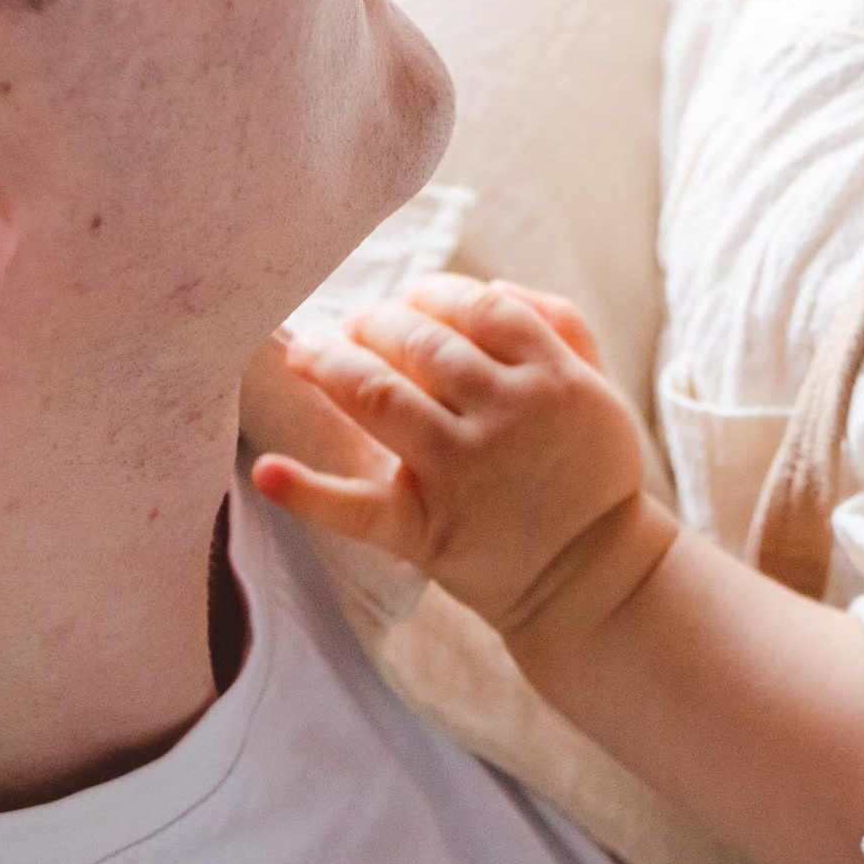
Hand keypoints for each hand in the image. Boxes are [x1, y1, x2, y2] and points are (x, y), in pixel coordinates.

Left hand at [251, 271, 669, 642]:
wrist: (591, 579)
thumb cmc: (588, 472)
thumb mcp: (598, 387)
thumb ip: (557, 322)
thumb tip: (490, 283)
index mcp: (550, 375)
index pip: (475, 306)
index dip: (431, 293)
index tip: (409, 300)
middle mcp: (505, 415)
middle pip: (420, 342)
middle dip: (375, 322)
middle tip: (353, 325)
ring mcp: (462, 473)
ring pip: (380, 396)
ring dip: (331, 364)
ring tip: (304, 351)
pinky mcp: (427, 530)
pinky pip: (358, 508)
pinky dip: (307, 492)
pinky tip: (265, 469)